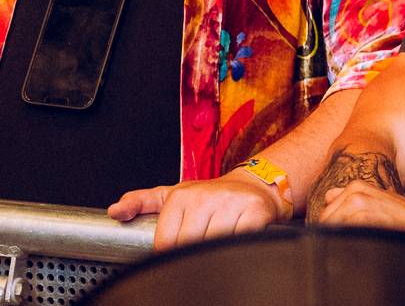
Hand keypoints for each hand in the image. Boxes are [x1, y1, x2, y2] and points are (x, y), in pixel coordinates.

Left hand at [107, 173, 285, 250]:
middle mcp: (205, 197)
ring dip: (216, 249)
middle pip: (188, 247)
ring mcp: (231, 203)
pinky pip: (237, 242)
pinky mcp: (255, 211)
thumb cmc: (211, 197)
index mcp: (181, 196)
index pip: (165, 243)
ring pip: (212, 246)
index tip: (182, 247)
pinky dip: (236, 245)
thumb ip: (141, 202)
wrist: (255, 187)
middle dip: (194, 250)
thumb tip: (115, 212)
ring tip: (219, 238)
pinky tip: (236, 234)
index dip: (172, 252)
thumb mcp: (174, 196)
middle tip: (203, 241)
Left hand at [315, 180, 404, 235]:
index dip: (333, 224)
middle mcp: (353, 190)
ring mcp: (356, 201)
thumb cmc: (399, 217)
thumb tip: (327, 196)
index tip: (344, 234)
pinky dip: (346, 243)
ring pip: (330, 228)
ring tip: (361, 241)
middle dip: (333, 233)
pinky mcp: (360, 215)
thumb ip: (351, 199)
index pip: (327, 209)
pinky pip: (339, 234)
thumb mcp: (376, 200)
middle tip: (353, 240)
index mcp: (355, 186)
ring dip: (339, 239)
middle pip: (325, 219)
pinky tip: (364, 242)